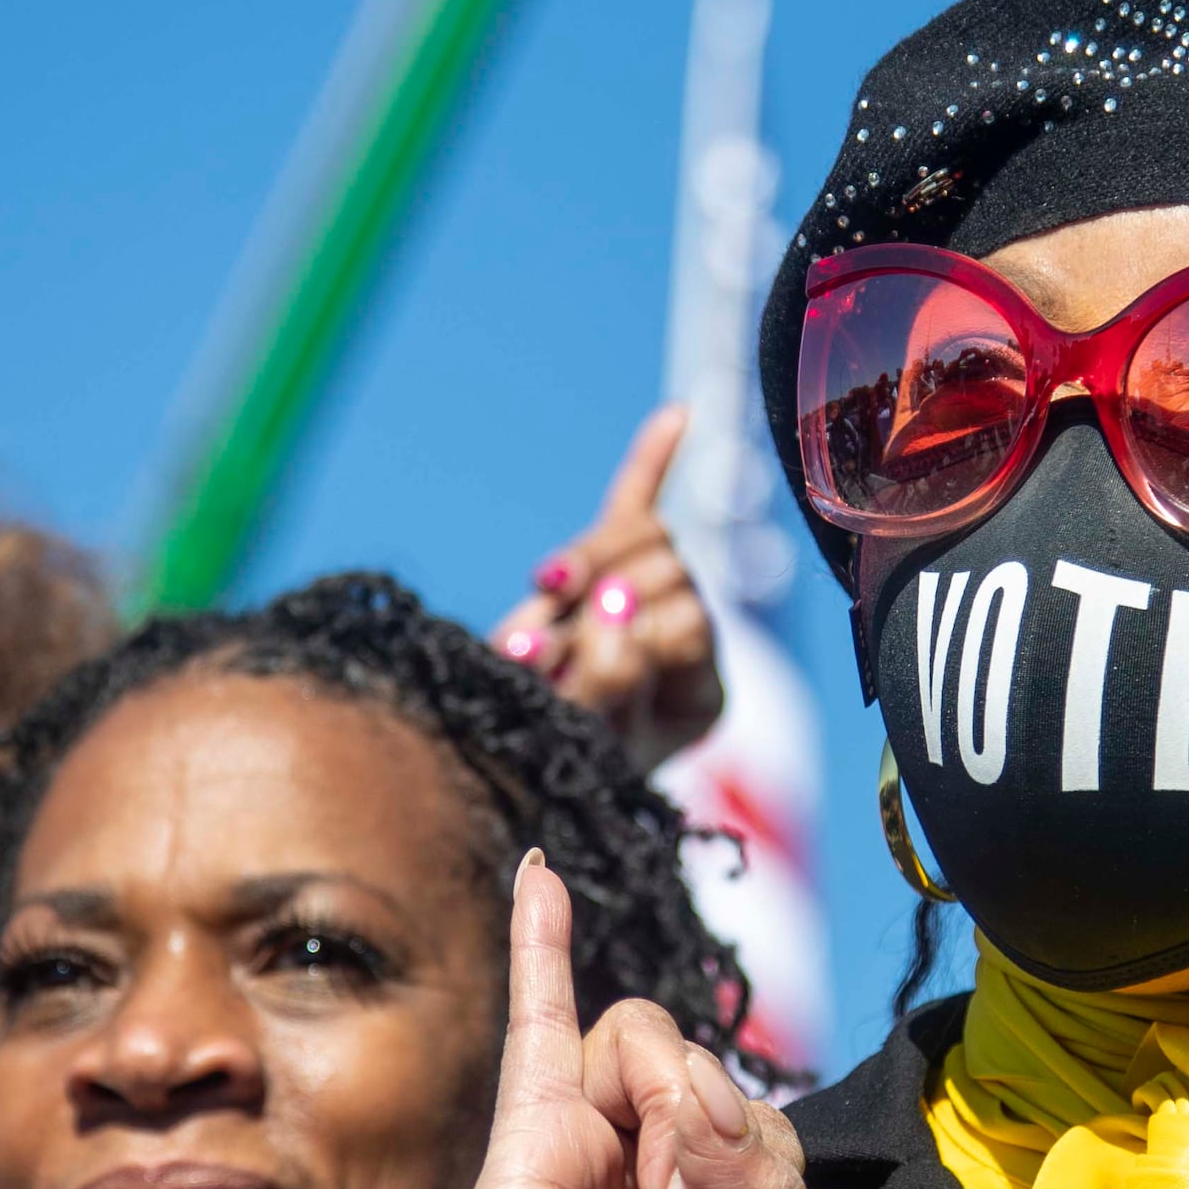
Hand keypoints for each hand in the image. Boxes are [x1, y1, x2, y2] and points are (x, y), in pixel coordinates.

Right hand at [399, 855, 804, 1188]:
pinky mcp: (524, 1142)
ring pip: (651, 1043)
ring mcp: (579, 1146)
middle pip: (707, 1069)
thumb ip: (762, 1180)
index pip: (754, 1117)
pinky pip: (541, 1016)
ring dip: (673, 1113)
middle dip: (715, 1141)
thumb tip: (702, 1088)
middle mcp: (639, 1166)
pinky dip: (541, 938)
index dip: (753, 1165)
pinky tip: (538, 874)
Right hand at [492, 405, 725, 772]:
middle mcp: (684, 639)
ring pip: (639, 536)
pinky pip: (633, 506)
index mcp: (698, 693)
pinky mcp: (602, 574)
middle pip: (668, 570)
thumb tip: (613, 596)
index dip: (630, 633)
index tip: (568, 658)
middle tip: (544, 631)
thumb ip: (608, 676)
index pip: (687, 622)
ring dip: (588, 558)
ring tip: (545, 590)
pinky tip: (678, 416)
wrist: (490, 773)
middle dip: (602, 594)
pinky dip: (651, 462)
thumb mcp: (583, 740)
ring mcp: (646, 602)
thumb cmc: (540, 765)